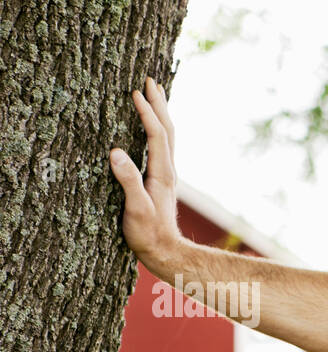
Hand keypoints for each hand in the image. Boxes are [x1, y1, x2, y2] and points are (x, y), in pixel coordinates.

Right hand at [108, 76, 183, 269]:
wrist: (165, 253)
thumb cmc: (148, 234)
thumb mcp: (135, 209)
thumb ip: (128, 181)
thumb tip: (116, 152)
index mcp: (162, 174)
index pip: (156, 135)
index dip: (147, 113)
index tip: (136, 92)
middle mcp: (168, 171)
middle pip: (167, 131)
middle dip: (159, 104)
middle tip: (150, 80)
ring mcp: (165, 176)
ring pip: (167, 138)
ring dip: (161, 114)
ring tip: (155, 95)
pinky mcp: (160, 182)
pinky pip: (161, 147)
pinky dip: (158, 130)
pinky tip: (152, 129)